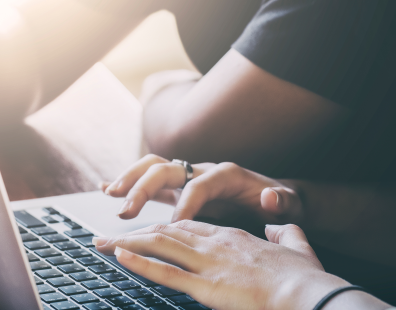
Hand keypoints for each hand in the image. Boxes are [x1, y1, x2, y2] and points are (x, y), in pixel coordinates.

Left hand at [94, 221, 380, 309]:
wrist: (308, 294)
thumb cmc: (304, 278)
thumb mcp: (298, 245)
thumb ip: (285, 230)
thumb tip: (279, 224)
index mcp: (233, 236)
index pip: (189, 226)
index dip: (162, 227)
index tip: (144, 229)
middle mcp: (216, 243)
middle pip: (166, 231)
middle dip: (134, 232)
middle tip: (108, 234)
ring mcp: (209, 262)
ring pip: (159, 245)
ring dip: (126, 243)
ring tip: (101, 242)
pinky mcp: (206, 285)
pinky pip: (166, 271)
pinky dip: (139, 262)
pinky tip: (119, 256)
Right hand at [99, 154, 303, 223]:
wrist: (276, 195)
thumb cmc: (281, 202)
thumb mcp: (289, 203)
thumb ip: (282, 201)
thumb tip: (270, 196)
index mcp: (226, 174)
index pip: (199, 185)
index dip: (185, 204)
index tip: (174, 226)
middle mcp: (202, 170)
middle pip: (167, 169)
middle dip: (145, 187)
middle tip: (126, 210)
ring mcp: (188, 176)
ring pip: (152, 168)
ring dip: (130, 179)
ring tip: (110, 194)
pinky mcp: (178, 186)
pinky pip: (149, 179)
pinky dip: (127, 180)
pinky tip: (106, 188)